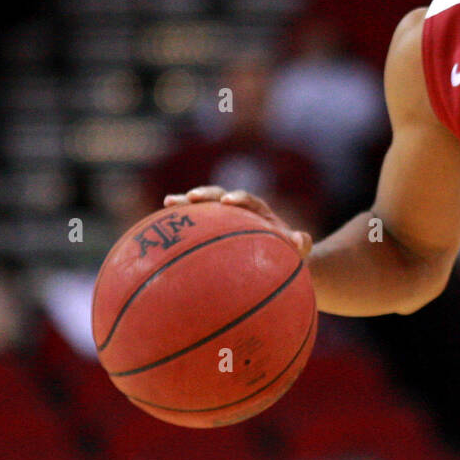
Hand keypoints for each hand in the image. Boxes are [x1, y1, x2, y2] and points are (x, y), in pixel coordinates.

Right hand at [164, 185, 312, 257]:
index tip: (229, 200)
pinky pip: (192, 229)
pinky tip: (157, 232)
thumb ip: (302, 245)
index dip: (239, 198)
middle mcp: (238, 212)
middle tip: (192, 196)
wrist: (277, 266)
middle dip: (207, 194)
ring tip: (169, 202)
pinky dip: (178, 227)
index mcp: (259, 213)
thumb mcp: (298, 253)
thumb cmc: (287, 258)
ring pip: (202, 209)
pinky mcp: (209, 233)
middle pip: (220, 196)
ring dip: (186, 204)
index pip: (249, 200)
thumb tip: (301, 239)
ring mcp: (221, 222)